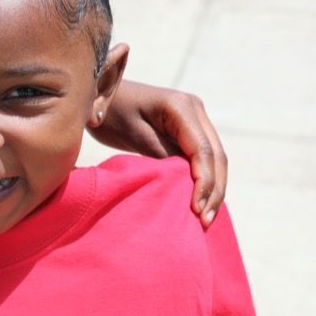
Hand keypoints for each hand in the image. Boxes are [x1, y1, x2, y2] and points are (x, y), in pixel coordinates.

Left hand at [89, 81, 226, 226]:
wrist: (99, 94)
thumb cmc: (111, 113)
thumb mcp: (134, 136)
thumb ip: (163, 156)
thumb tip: (189, 183)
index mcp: (182, 107)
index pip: (203, 150)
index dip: (204, 182)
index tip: (197, 209)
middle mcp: (195, 109)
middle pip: (216, 155)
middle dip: (214, 189)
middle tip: (205, 220)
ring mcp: (194, 118)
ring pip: (214, 158)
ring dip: (213, 187)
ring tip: (205, 217)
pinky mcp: (188, 128)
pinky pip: (202, 156)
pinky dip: (204, 179)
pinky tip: (200, 201)